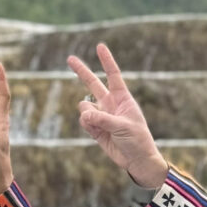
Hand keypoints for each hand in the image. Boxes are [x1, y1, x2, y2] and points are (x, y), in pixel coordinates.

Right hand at [67, 44, 167, 187]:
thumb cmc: (137, 140)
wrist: (136, 160)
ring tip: (101, 126)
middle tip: (70, 58)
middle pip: (92, 84)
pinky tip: (97, 132)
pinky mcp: (95, 128)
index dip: (106, 61)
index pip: (113, 75)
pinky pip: (84, 120)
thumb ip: (102, 118)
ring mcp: (101, 115)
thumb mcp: (123, 126)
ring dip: (89, 115)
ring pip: (84, 107)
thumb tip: (83, 113)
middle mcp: (110, 104)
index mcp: (123, 99)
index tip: (100, 46)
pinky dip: (88, 125)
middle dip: (81, 71)